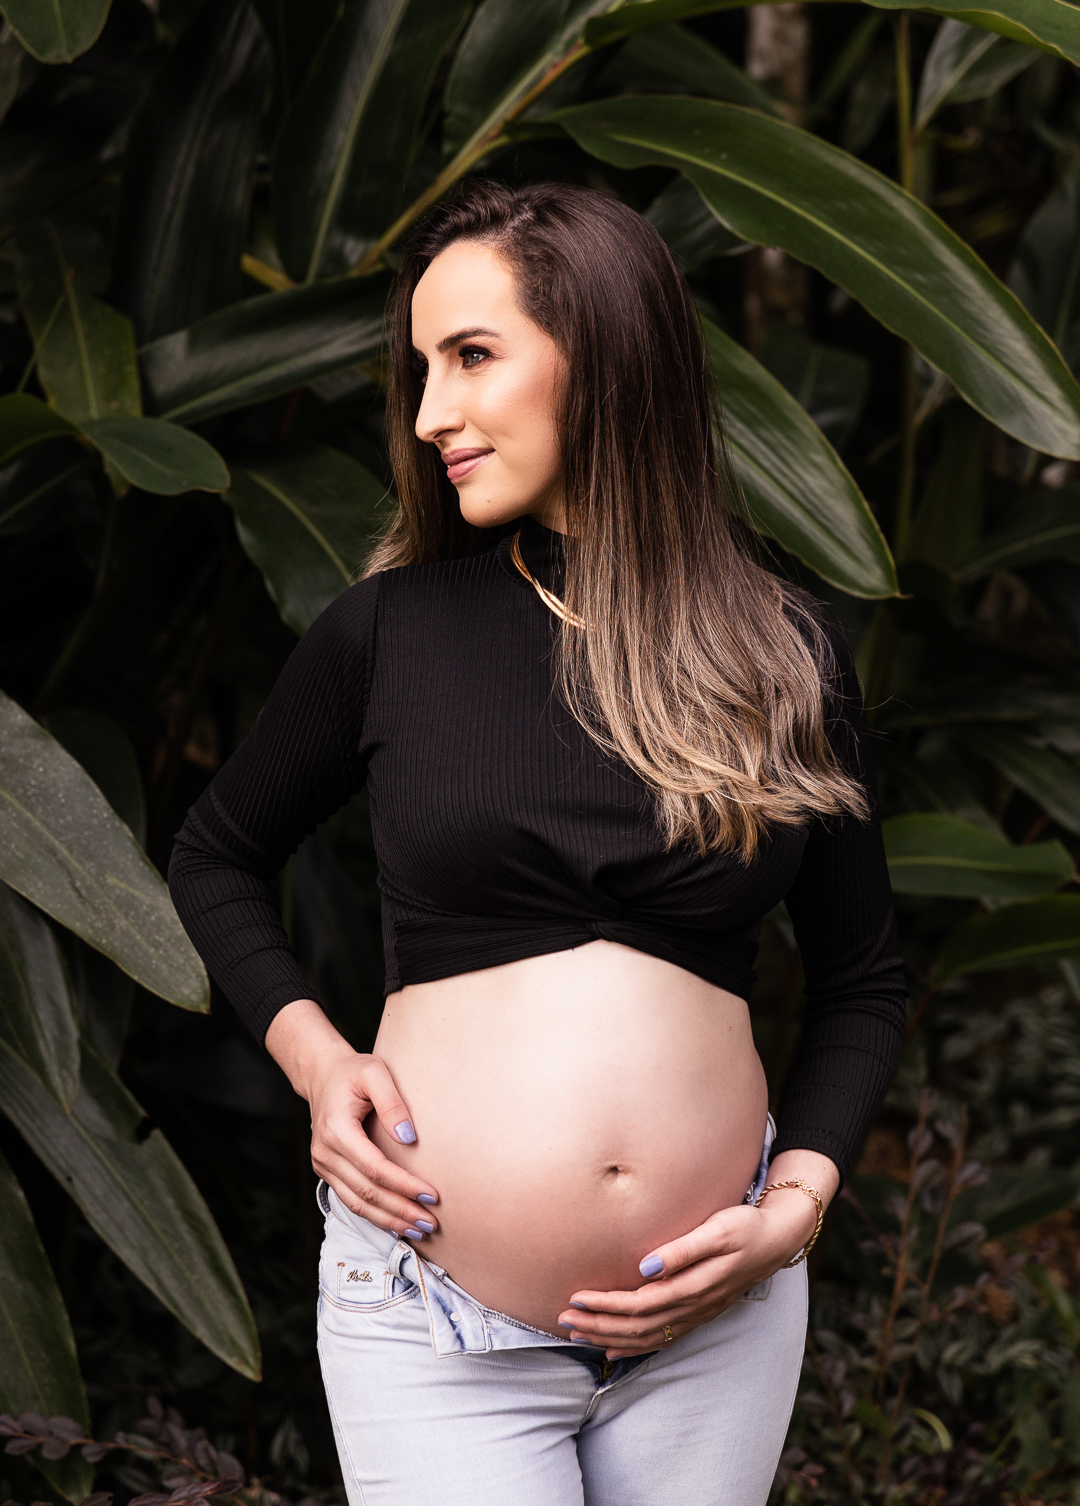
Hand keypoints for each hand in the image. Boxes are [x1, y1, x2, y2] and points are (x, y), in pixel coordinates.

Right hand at [265, 998, 438, 1238]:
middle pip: (367, 1192)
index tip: (432, 1194)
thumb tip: (409, 1138)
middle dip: (401, 1210)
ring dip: (389, 1221)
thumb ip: (392, 1102)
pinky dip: (375, 1216)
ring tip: (419, 1230)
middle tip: (432, 1223)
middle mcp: (325, 1153)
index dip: (404, 1185)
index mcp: (337, 1130)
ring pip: (357, 1203)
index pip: (375, 1168)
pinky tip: (397, 1224)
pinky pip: (351, 1200)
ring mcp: (323, 1165)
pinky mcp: (327, 1171)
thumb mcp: (376, 1073)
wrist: (322, 1075)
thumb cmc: (354, 1072)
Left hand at [558, 1150, 837, 1358]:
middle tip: (564, 1317)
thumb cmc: (744, 1226)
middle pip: (638, 1326)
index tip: (577, 1297)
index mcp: (694, 1286)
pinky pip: (661, 1340)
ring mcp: (696, 1314)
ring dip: (610, 1337)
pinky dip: (634, 1348)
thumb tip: (645, 1265)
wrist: (776, 1240)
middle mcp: (693, 1307)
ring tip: (577, 1333)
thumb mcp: (717, 1230)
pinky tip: (612, 1350)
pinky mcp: (698, 1314)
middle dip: (599, 1324)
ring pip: (647, 1337)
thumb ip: (682, 1249)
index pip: (641, 1304)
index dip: (607, 1304)